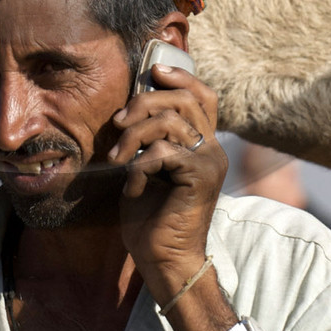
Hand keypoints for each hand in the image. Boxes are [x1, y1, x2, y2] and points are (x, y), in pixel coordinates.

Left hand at [110, 57, 225, 305]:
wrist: (162, 259)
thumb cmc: (150, 216)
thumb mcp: (146, 166)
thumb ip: (149, 136)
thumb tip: (132, 104)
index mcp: (203, 144)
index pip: (203, 96)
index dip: (181, 76)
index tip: (153, 71)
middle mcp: (213, 149)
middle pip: (184, 100)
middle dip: (144, 103)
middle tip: (118, 124)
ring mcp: (210, 162)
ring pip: (170, 122)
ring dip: (134, 137)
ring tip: (118, 161)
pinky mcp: (201, 177)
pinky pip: (163, 151)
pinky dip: (139, 166)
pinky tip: (133, 187)